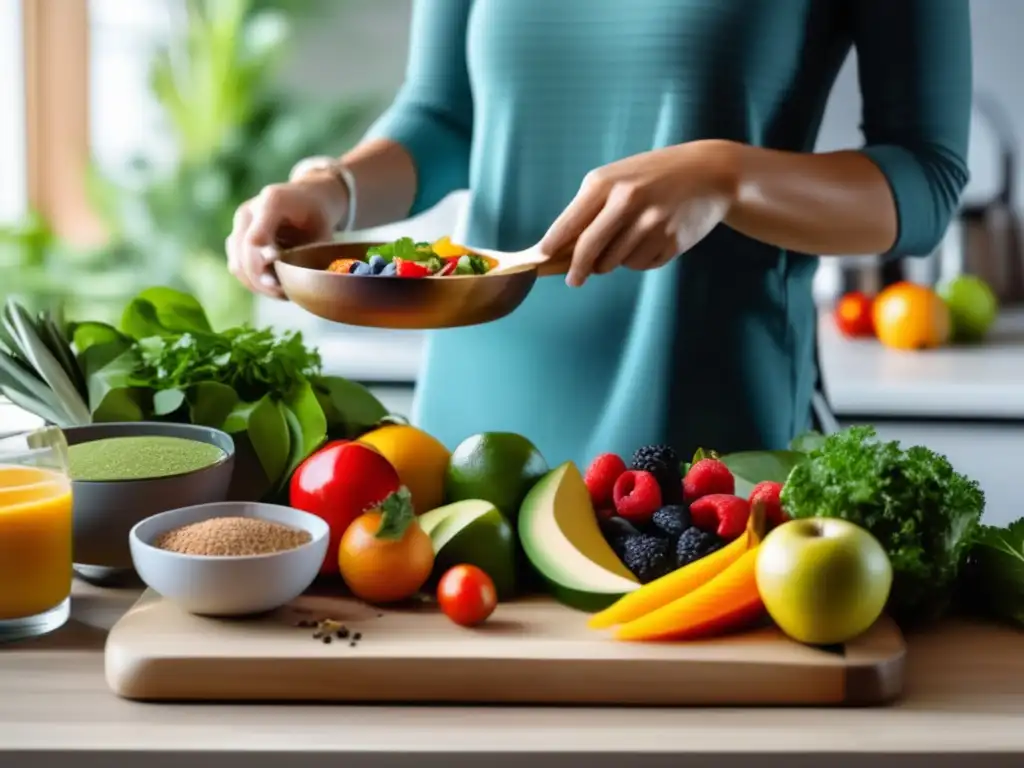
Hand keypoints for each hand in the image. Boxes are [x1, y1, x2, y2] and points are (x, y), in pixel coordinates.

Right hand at [226, 172, 347, 298]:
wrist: (306, 198)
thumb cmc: (318, 216)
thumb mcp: (323, 230)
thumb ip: (312, 251)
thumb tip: (300, 280)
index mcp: (274, 200)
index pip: (259, 230)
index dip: (262, 255)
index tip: (272, 273)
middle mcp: (250, 211)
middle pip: (244, 252)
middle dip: (262, 278)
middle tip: (282, 294)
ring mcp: (240, 225)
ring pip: (237, 262)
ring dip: (257, 283)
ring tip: (280, 294)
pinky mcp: (237, 239)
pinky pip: (237, 266)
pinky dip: (253, 281)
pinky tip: (272, 288)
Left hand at [540, 140, 738, 286]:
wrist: (710, 173)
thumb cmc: (654, 176)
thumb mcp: (618, 178)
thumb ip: (591, 207)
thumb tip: (563, 248)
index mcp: (606, 183)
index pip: (570, 223)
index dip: (552, 246)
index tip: (540, 260)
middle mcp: (627, 202)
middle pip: (589, 250)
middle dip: (577, 269)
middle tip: (573, 280)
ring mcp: (651, 223)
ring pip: (615, 262)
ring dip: (614, 261)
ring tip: (631, 237)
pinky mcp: (671, 242)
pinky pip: (641, 265)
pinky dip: (640, 259)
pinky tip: (654, 238)